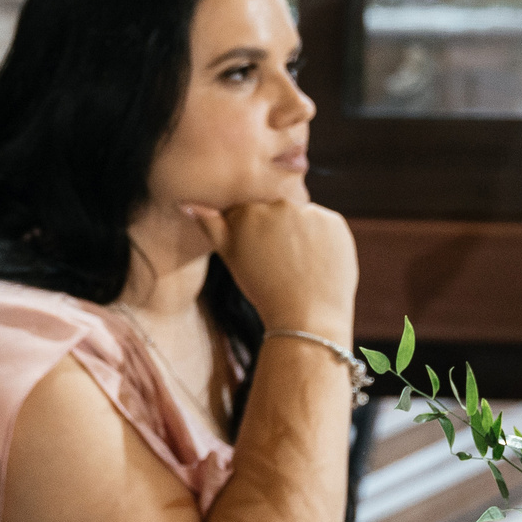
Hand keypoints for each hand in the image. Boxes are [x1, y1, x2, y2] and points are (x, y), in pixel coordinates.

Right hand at [181, 196, 356, 339]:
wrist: (306, 318)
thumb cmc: (263, 291)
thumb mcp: (231, 259)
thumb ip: (211, 227)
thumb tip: (187, 204)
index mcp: (248, 212)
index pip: (248, 209)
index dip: (252, 231)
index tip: (259, 253)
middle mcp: (278, 205)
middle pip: (275, 208)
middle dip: (277, 228)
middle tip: (280, 262)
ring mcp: (309, 212)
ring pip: (301, 215)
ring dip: (300, 231)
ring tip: (299, 263)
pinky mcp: (335, 221)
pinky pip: (325, 224)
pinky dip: (322, 239)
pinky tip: (316, 261)